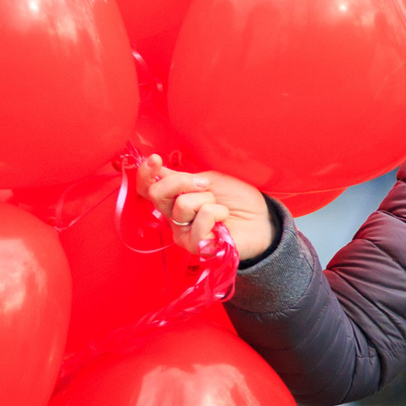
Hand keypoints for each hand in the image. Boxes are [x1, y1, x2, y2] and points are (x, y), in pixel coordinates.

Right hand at [135, 155, 275, 261]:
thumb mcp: (209, 180)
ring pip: (182, 205)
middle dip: (182, 182)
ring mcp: (183, 234)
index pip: (147, 189)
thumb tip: (157, 169)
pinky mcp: (197, 246)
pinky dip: (217, 212)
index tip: (156, 159)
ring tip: (220, 208)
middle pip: (157, 195)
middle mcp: (174, 218)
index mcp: (174, 200)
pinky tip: (224, 220)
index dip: (145, 173)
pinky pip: (200, 219)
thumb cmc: (236, 200)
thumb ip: (181, 179)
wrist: (261, 219)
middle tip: (204, 185)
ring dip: (207, 200)